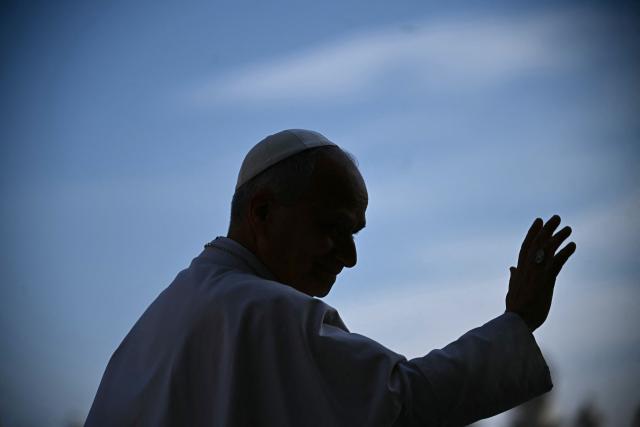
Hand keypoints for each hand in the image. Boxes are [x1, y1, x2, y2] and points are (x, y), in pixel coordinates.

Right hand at [505, 215, 575, 331]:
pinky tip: (573, 245)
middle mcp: (527, 268)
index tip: (539, 221)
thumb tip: (512, 267)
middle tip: (556, 218)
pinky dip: (565, 252)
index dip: (533, 232)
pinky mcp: (545, 280)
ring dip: (558, 237)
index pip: (526, 246)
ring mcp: (536, 273)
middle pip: (537, 243)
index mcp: (520, 270)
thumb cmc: (516, 309)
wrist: (517, 321)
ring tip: (568, 228)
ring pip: (546, 250)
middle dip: (546, 229)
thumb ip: (514, 276)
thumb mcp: (513, 289)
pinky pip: (556, 262)